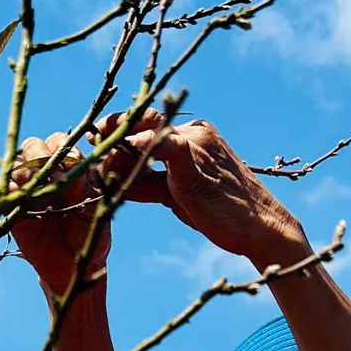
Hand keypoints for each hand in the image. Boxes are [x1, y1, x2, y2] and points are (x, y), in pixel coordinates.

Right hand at [0, 129, 111, 297]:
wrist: (73, 264)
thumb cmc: (89, 232)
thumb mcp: (94, 206)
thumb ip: (84, 183)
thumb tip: (69, 163)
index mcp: (67, 166)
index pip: (59, 142)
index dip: (62, 148)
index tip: (72, 163)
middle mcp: (44, 172)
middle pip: (32, 146)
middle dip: (39, 155)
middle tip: (50, 176)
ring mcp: (25, 188)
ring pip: (12, 162)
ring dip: (22, 169)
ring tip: (33, 185)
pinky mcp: (9, 206)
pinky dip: (3, 186)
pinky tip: (17, 196)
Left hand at [105, 108, 310, 268]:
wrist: (259, 227)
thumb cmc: (219, 213)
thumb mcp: (177, 195)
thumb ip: (148, 182)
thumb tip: (113, 181)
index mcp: (192, 133)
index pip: (145, 122)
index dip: (116, 132)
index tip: (93, 146)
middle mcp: (194, 130)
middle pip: (140, 123)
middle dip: (110, 139)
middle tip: (91, 161)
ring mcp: (195, 142)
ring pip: (143, 135)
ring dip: (116, 154)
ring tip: (101, 175)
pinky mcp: (194, 161)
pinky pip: (161, 147)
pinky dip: (137, 150)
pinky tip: (119, 160)